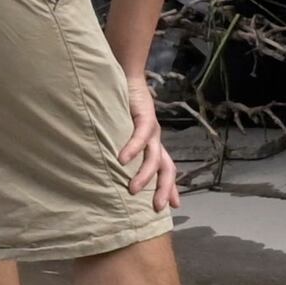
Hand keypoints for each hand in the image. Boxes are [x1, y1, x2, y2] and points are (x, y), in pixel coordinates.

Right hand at [119, 64, 183, 214]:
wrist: (127, 75)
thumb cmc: (122, 106)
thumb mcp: (123, 132)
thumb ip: (124, 150)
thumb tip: (112, 168)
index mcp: (154, 144)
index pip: (167, 170)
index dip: (170, 188)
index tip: (173, 207)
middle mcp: (157, 139)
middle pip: (166, 169)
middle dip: (164, 189)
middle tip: (158, 208)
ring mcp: (152, 129)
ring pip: (154, 157)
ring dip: (144, 175)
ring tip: (133, 189)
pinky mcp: (145, 115)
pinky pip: (141, 135)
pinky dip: (132, 148)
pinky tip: (122, 160)